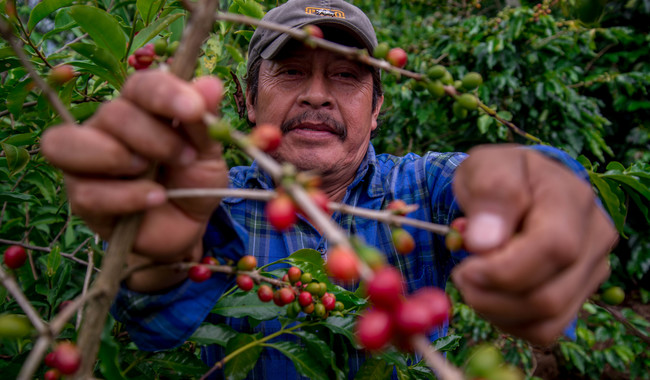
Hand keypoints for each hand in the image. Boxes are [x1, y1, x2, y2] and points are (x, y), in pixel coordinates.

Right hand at [41, 70, 226, 289]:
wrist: (187, 226)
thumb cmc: (193, 181)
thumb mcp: (208, 153)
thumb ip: (206, 122)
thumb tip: (211, 84)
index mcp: (139, 107)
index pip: (141, 85)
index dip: (166, 94)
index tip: (195, 110)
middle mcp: (106, 127)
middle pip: (111, 114)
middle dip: (153, 136)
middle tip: (186, 157)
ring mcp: (86, 162)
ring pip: (68, 144)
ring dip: (116, 157)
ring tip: (151, 171)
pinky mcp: (81, 198)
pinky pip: (87, 192)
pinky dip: (126, 196)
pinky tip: (156, 199)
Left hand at [451, 145, 617, 344]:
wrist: (517, 186)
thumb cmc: (499, 174)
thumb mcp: (486, 167)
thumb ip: (489, 196)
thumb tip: (484, 243)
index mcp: (572, 199)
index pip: (553, 248)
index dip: (504, 270)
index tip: (465, 267)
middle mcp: (594, 238)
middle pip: (549, 295)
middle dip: (491, 296)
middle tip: (461, 275)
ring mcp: (592, 270)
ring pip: (548, 320)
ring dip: (495, 311)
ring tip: (472, 283)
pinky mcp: (580, 295)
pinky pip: (545, 329)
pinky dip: (509, 321)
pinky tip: (491, 296)